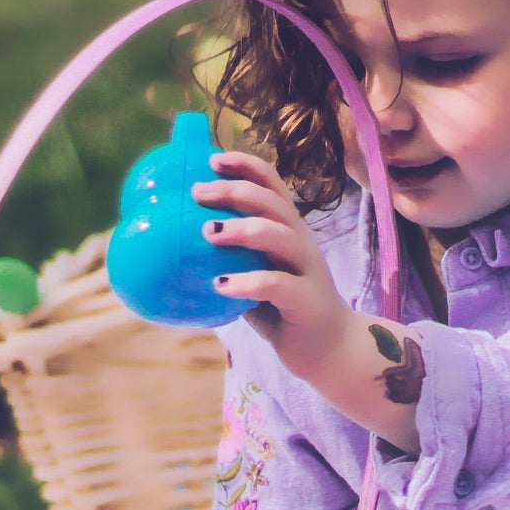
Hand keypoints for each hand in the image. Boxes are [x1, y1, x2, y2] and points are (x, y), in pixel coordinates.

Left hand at [194, 151, 354, 381]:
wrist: (331, 350)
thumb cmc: (285, 310)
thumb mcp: (258, 275)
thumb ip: (232, 259)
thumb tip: (178, 246)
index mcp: (289, 230)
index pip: (273, 185)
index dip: (246, 166)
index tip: (213, 160)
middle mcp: (301, 243)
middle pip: (273, 203)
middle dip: (235, 191)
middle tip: (198, 194)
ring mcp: (308, 270)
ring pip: (279, 236)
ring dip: (242, 229)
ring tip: (208, 233)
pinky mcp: (307, 301)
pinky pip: (278, 284)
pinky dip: (247, 282)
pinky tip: (220, 285)